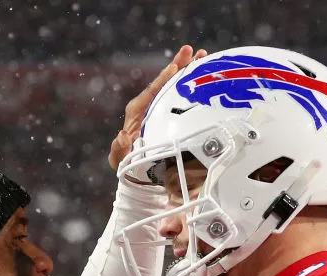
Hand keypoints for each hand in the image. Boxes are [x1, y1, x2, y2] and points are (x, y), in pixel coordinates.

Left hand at [108, 45, 207, 171]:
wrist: (143, 174)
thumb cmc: (129, 166)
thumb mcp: (121, 159)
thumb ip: (119, 148)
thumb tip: (122, 135)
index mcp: (138, 111)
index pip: (152, 91)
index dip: (163, 79)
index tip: (174, 67)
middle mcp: (150, 106)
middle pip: (166, 82)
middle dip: (180, 65)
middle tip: (192, 50)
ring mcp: (162, 109)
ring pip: (177, 86)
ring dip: (190, 71)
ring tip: (203, 55)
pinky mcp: (172, 115)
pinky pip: (183, 97)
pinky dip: (194, 86)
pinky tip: (207, 75)